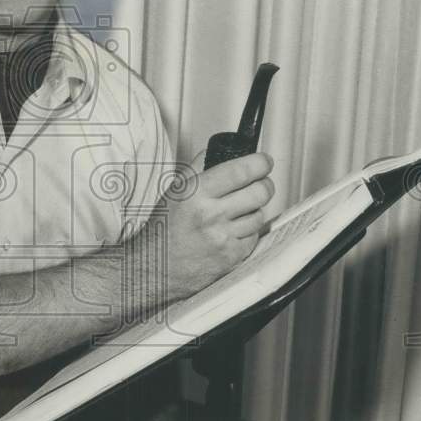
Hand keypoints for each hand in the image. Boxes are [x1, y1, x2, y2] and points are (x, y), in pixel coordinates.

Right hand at [160, 151, 274, 299]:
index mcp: (196, 194)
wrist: (155, 269)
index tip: (264, 162)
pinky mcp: (232, 257)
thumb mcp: (173, 192)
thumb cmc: (162, 230)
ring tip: (241, 210)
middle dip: (264, 184)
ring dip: (255, 209)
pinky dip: (249, 231)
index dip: (260, 163)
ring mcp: (223, 238)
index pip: (241, 171)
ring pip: (260, 215)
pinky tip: (234, 230)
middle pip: (260, 192)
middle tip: (260, 183)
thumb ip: (196, 168)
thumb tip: (215, 152)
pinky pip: (254, 237)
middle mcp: (211, 215)